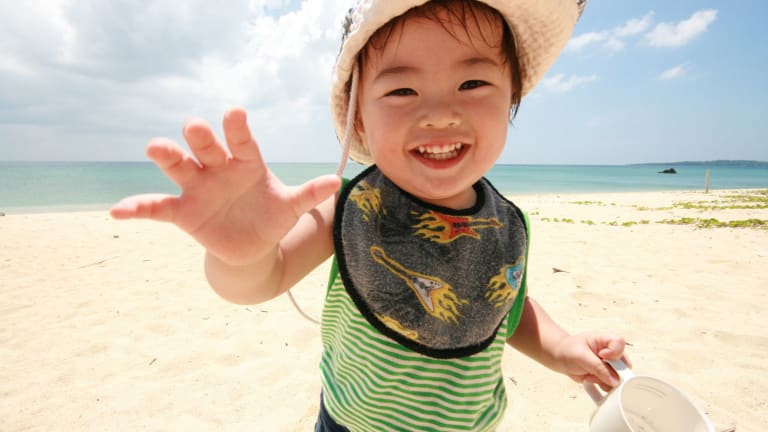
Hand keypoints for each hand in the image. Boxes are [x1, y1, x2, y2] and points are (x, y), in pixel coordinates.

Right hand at [110, 108, 340, 265]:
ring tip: (154, 148)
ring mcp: (197, 188)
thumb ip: (308, 195)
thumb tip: (335, 184)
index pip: (242, 141)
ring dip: (167, 157)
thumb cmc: (269, 216)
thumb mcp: (290, 208)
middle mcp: (217, 168)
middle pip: (205, 147)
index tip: (235, 113)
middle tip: (195, 126)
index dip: (237, 128)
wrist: (250, 246)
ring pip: (178, 167)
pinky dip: (137, 209)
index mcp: (245, 162)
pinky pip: (156, 208)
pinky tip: (117, 212)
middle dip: (200, 137)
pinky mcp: (182, 212)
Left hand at [554, 332, 629, 389]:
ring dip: (604, 380)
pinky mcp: (604, 374)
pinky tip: (589, 378)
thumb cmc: (567, 350)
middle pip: (623, 363)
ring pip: (618, 377)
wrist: (559, 357)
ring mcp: (608, 364)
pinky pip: (610, 384)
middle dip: (610, 372)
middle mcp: (609, 351)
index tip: (602, 356)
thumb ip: (598, 368)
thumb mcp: (581, 356)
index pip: (620, 342)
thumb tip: (614, 381)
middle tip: (596, 372)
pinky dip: (600, 384)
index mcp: (604, 339)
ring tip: (589, 375)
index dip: (614, 352)